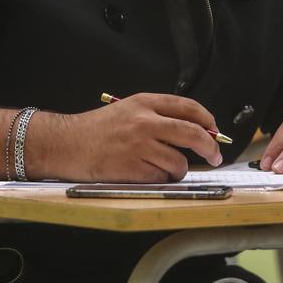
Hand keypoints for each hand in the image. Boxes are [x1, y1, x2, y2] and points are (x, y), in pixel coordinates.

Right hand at [27, 93, 222, 182]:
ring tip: (162, 168)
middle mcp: (145, 122)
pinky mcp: (132, 169)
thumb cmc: (97, 130)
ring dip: (177, 169)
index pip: (189, 107)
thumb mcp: (129, 110)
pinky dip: (160, 180)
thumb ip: (159, 115)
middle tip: (215, 155)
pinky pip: (161, 178)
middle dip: (210, 147)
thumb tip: (195, 129)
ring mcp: (139, 146)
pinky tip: (146, 174)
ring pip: (179, 162)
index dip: (207, 120)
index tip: (214, 131)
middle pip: (192, 134)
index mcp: (145, 103)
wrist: (66, 144)